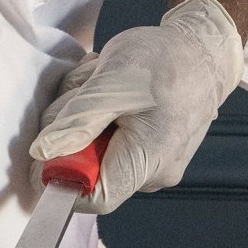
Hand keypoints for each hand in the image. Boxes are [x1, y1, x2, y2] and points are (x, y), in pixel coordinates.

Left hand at [29, 0, 243, 212]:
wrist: (205, 49)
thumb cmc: (166, 61)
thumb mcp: (113, 81)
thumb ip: (78, 120)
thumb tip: (43, 153)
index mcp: (147, 162)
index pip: (93, 198)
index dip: (60, 177)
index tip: (48, 142)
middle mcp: (154, 173)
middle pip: (89, 171)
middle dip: (74, 131)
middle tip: (82, 90)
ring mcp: (154, 162)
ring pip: (96, 151)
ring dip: (85, 116)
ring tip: (101, 81)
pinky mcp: (151, 149)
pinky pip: (111, 141)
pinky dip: (100, 114)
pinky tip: (111, 89)